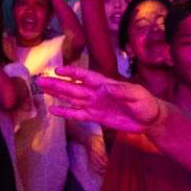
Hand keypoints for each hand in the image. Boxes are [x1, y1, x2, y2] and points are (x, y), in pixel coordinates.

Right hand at [40, 65, 161, 132]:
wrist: (150, 120)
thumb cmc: (146, 103)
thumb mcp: (137, 94)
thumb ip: (123, 90)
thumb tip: (107, 87)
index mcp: (105, 84)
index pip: (85, 76)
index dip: (71, 72)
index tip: (57, 70)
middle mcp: (96, 93)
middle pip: (73, 87)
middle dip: (57, 83)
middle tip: (40, 79)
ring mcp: (95, 105)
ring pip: (72, 98)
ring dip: (57, 94)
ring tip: (42, 88)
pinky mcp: (96, 117)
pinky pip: (78, 114)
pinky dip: (66, 112)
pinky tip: (53, 110)